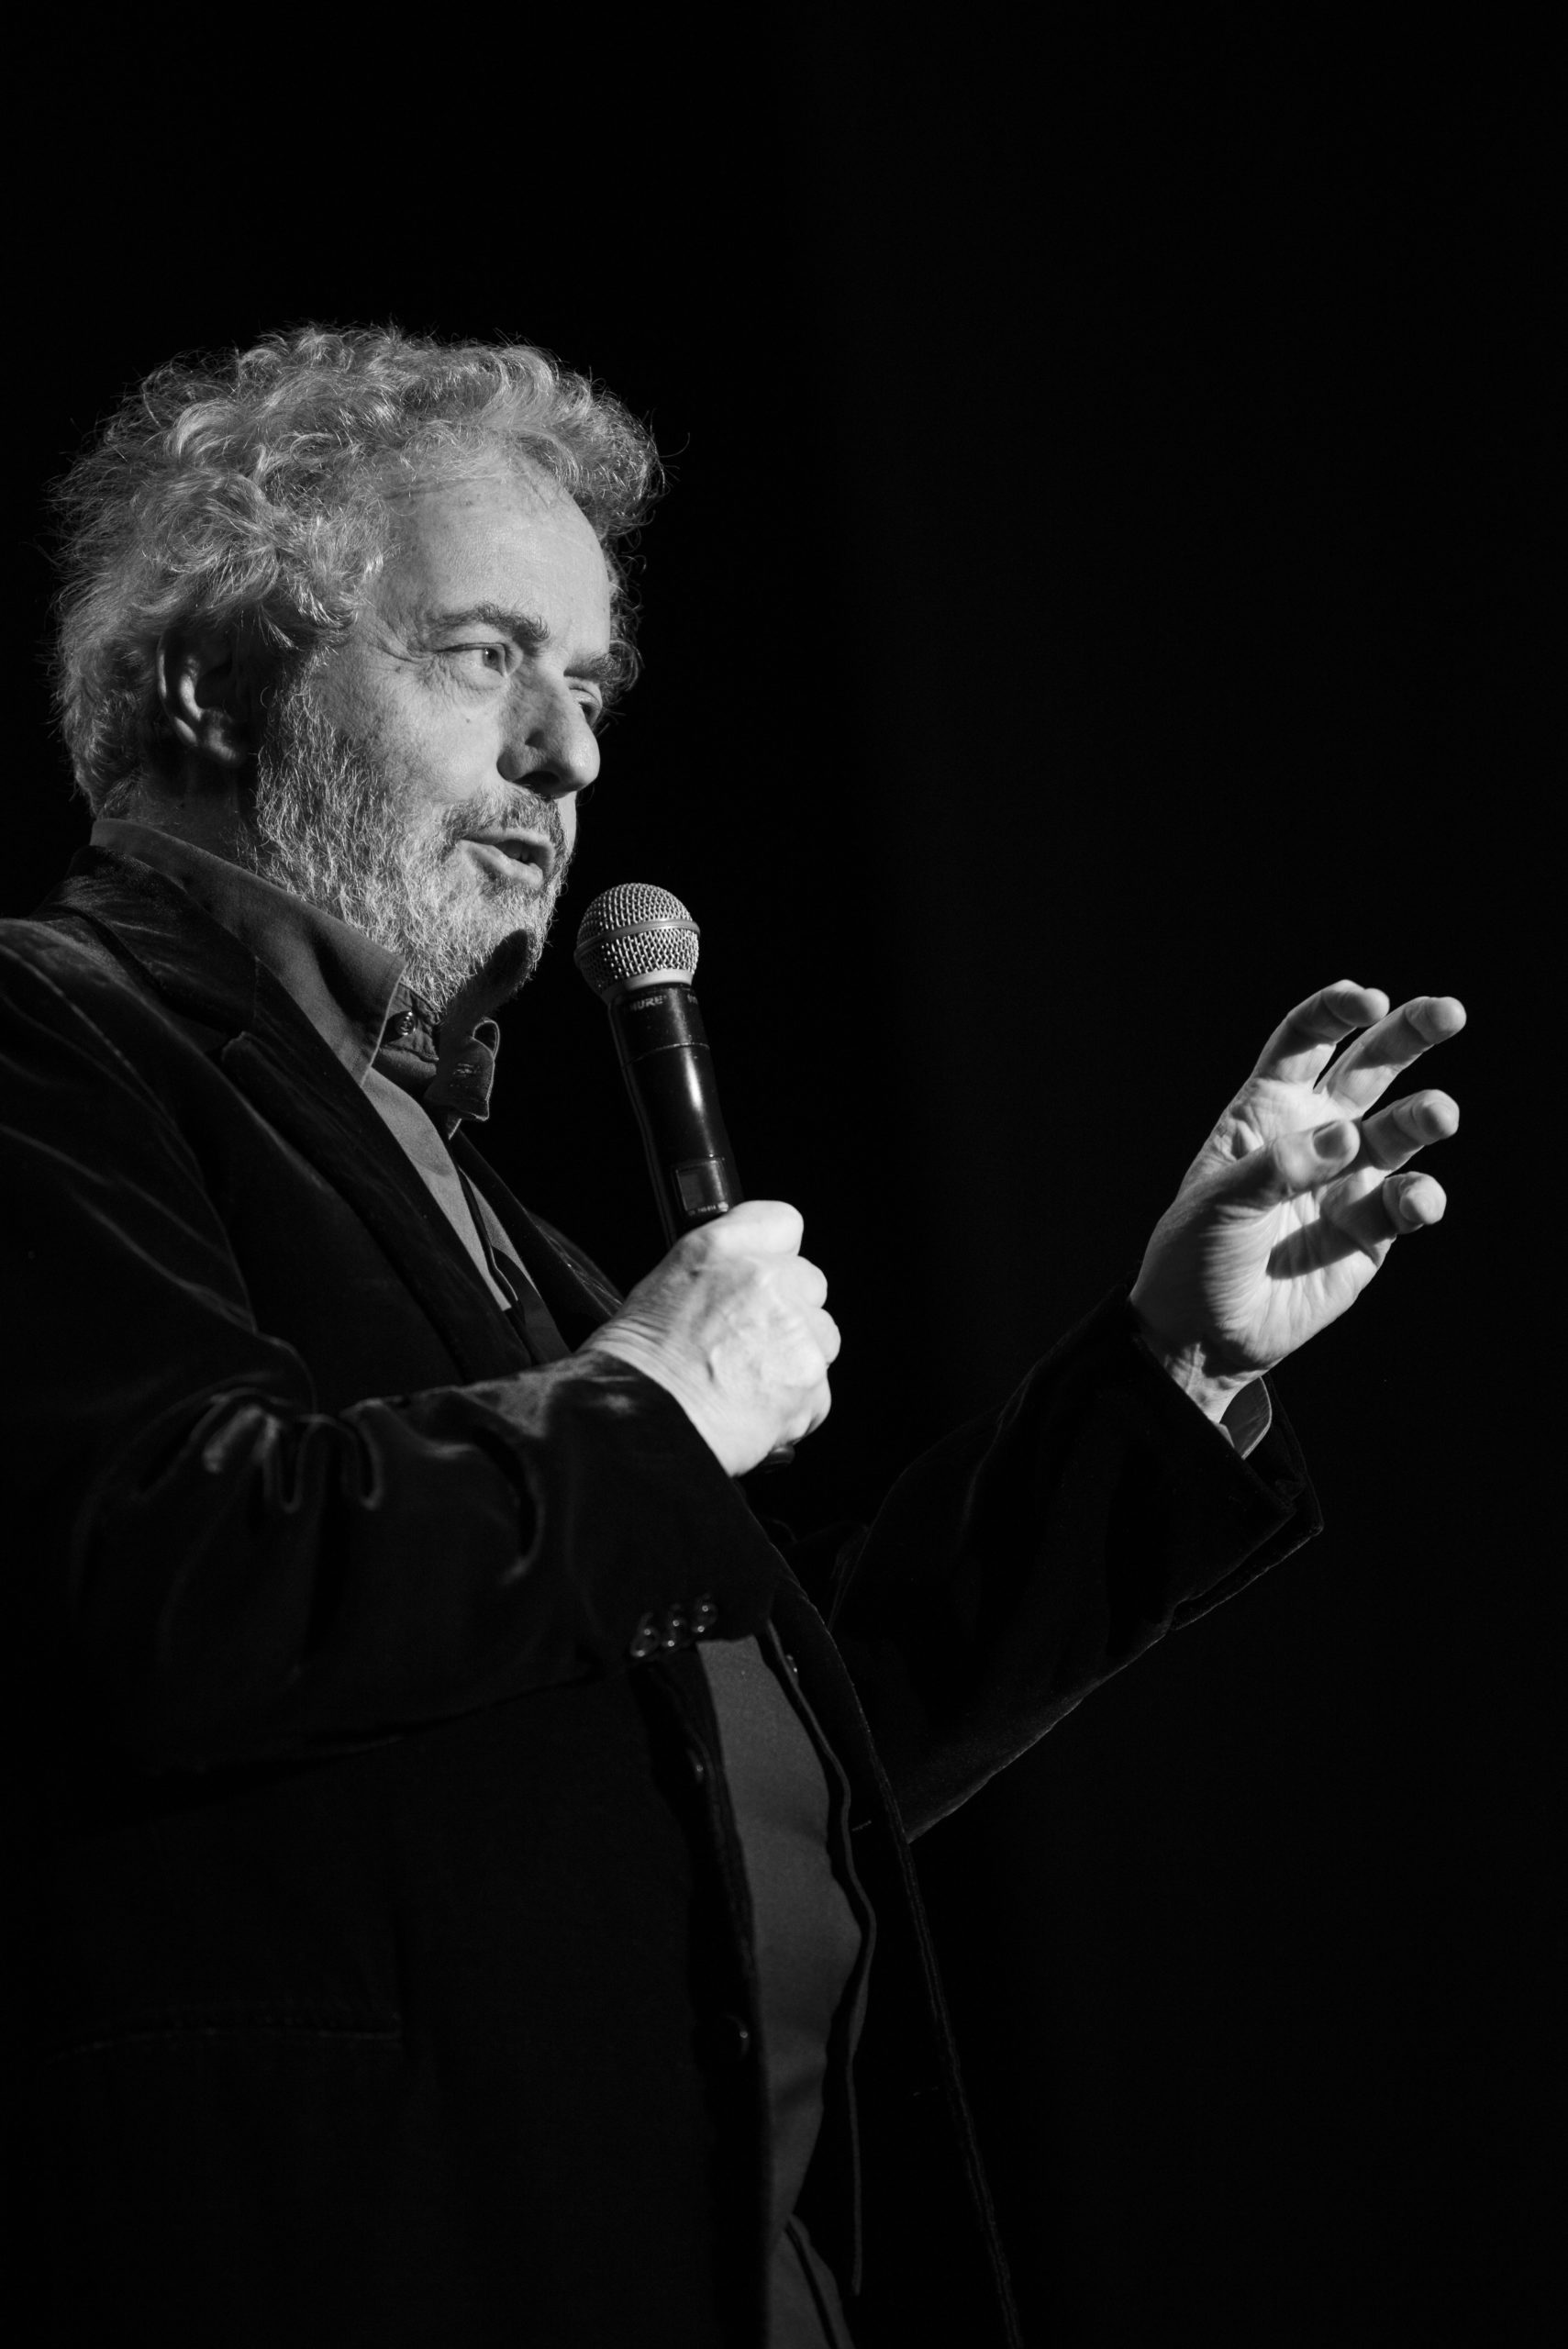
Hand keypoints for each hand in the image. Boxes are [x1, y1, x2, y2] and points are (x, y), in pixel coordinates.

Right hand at [581, 1200, 839, 1476]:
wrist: (639, 1426)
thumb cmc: (635, 1369)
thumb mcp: (661, 1289)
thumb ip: (716, 1274)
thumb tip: (740, 1283)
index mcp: (718, 1249)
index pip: (781, 1222)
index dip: (776, 1252)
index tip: (769, 1271)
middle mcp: (762, 1280)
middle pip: (809, 1284)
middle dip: (789, 1313)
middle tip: (748, 1344)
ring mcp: (793, 1329)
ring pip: (821, 1339)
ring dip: (795, 1360)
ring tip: (747, 1385)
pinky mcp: (809, 1378)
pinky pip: (819, 1392)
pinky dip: (795, 1408)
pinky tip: (753, 1413)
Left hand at [1129, 982, 1465, 1419]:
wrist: (1204, 1335)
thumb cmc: (1194, 1256)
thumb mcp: (1216, 1203)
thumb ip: (1278, 1166)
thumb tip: (1347, 1136)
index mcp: (1266, 1110)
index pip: (1305, 1041)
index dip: (1336, 1013)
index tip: (1368, 1000)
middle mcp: (1315, 1135)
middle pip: (1370, 1067)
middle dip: (1411, 1034)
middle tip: (1451, 1012)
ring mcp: (1348, 1181)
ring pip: (1400, 1131)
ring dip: (1423, 1117)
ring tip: (1440, 1114)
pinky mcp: (1371, 1232)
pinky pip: (1406, 1202)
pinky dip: (1420, 1196)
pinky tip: (1417, 1199)